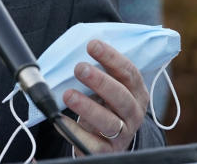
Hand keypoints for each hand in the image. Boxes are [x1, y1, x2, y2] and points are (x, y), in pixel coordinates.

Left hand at [59, 39, 148, 154]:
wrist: (108, 141)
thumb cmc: (105, 105)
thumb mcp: (107, 87)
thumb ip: (99, 70)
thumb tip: (75, 47)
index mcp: (136, 92)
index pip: (129, 72)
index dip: (112, 58)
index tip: (92, 45)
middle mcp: (133, 113)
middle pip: (122, 97)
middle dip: (101, 81)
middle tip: (79, 68)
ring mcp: (123, 134)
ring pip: (110, 122)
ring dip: (88, 107)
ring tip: (68, 94)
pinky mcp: (107, 151)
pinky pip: (93, 144)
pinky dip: (76, 131)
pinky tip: (60, 120)